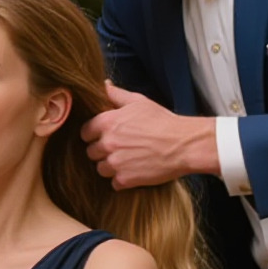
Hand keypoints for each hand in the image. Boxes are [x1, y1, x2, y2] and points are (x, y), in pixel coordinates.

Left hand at [82, 82, 218, 188]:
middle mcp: (107, 143)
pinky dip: (123, 180)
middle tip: (119, 149)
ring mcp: (115, 163)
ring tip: (127, 161)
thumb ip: (117, 95)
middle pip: (91, 152)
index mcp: (107, 123)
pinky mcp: (125, 180)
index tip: (103, 136)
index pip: (84, 133)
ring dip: (111, 166)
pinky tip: (134, 171)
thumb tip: (104, 85)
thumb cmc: (162, 121)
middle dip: (102, 151)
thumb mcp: (139, 102)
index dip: (93, 135)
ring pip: (100, 169)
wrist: (183, 144)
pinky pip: (114, 183)